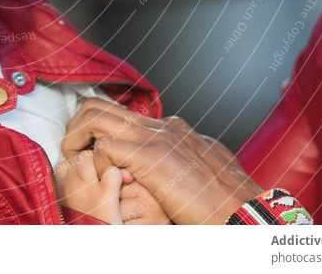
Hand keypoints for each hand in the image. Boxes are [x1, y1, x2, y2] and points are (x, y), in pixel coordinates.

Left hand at [61, 98, 261, 223]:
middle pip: (100, 105)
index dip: (97, 129)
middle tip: (70, 150)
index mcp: (173, 129)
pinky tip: (95, 179)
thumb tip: (163, 167)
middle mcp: (162, 126)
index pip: (121, 113)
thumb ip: (179, 164)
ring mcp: (156, 138)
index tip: (87, 148)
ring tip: (72, 159)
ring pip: (94, 116)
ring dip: (74, 137)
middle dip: (76, 125)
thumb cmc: (230, 204)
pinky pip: (103, 147)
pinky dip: (92, 161)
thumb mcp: (203, 174)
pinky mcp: (151, 158)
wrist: (251, 215)